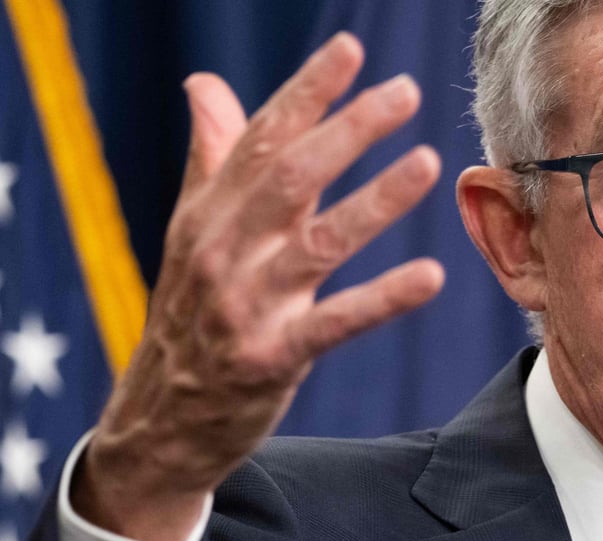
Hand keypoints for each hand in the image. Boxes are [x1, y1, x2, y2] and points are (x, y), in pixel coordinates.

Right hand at [72, 33, 444, 540]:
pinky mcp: (272, 356)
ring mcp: (247, 305)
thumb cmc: (190, 313)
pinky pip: (334, 322)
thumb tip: (204, 84)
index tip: (351, 50)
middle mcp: (224, 250)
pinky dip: (381, 299)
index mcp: (209, 213)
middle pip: (291, 177)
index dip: (307, 91)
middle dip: (349, 131)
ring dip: (374, 201)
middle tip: (405, 93)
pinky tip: (430, 276)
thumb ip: (211, 159)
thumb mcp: (191, 232)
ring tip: (427, 162)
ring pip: (318, 242)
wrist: (161, 416)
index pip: (260, 138)